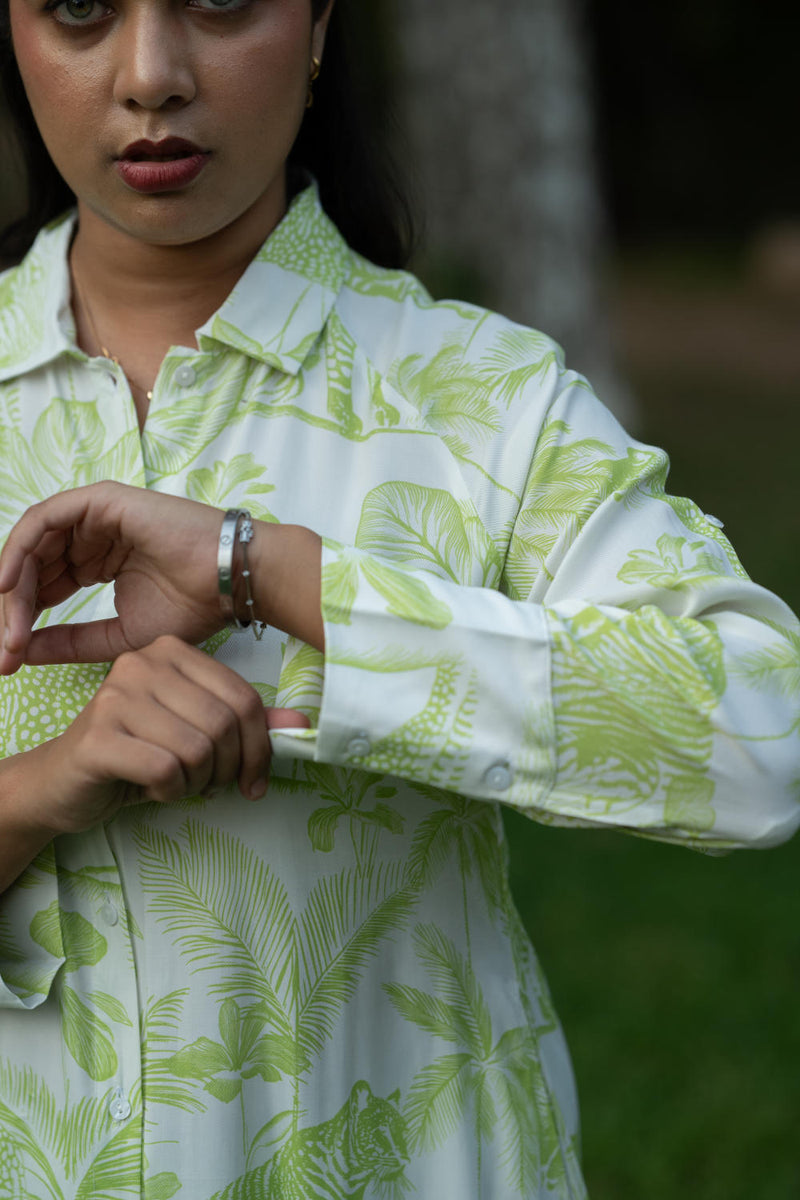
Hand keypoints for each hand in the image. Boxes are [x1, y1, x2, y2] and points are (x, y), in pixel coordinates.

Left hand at [0, 482, 232, 672]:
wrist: (230, 582)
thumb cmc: (193, 608)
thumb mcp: (118, 636)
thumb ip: (69, 641)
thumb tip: (20, 652)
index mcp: (97, 562)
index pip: (43, 587)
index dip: (22, 621)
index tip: (7, 660)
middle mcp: (91, 536)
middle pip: (30, 567)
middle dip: (11, 609)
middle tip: (2, 650)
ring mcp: (94, 516)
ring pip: (32, 546)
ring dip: (12, 587)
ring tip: (7, 627)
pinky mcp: (99, 500)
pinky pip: (43, 520)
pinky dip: (18, 549)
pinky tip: (6, 585)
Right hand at [26, 636, 308, 835]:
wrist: (60, 782)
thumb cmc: (134, 755)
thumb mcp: (195, 734)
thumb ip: (244, 725)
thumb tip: (300, 724)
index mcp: (172, 652)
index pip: (244, 698)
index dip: (260, 748)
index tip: (253, 780)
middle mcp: (142, 663)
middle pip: (225, 724)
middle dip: (228, 769)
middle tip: (209, 785)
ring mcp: (116, 696)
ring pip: (198, 748)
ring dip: (197, 782)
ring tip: (175, 782)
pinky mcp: (98, 736)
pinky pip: (166, 770)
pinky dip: (170, 791)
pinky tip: (151, 788)